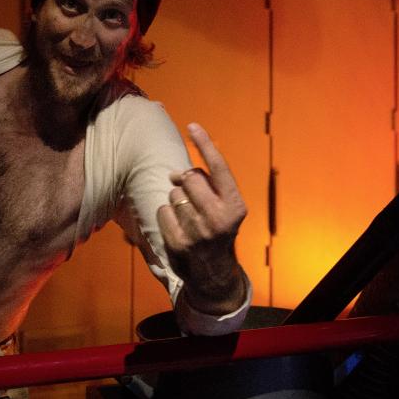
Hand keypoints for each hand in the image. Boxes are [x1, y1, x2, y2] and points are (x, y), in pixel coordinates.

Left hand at [157, 123, 247, 311]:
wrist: (213, 273)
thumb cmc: (217, 229)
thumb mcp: (226, 207)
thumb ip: (208, 185)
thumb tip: (176, 173)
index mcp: (235, 206)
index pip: (219, 167)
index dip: (205, 144)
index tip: (192, 125)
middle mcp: (219, 218)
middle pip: (190, 177)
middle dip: (186, 180)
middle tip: (190, 192)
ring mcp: (198, 232)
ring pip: (174, 193)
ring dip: (176, 199)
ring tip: (187, 215)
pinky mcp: (178, 243)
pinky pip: (162, 210)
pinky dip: (166, 214)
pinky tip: (177, 225)